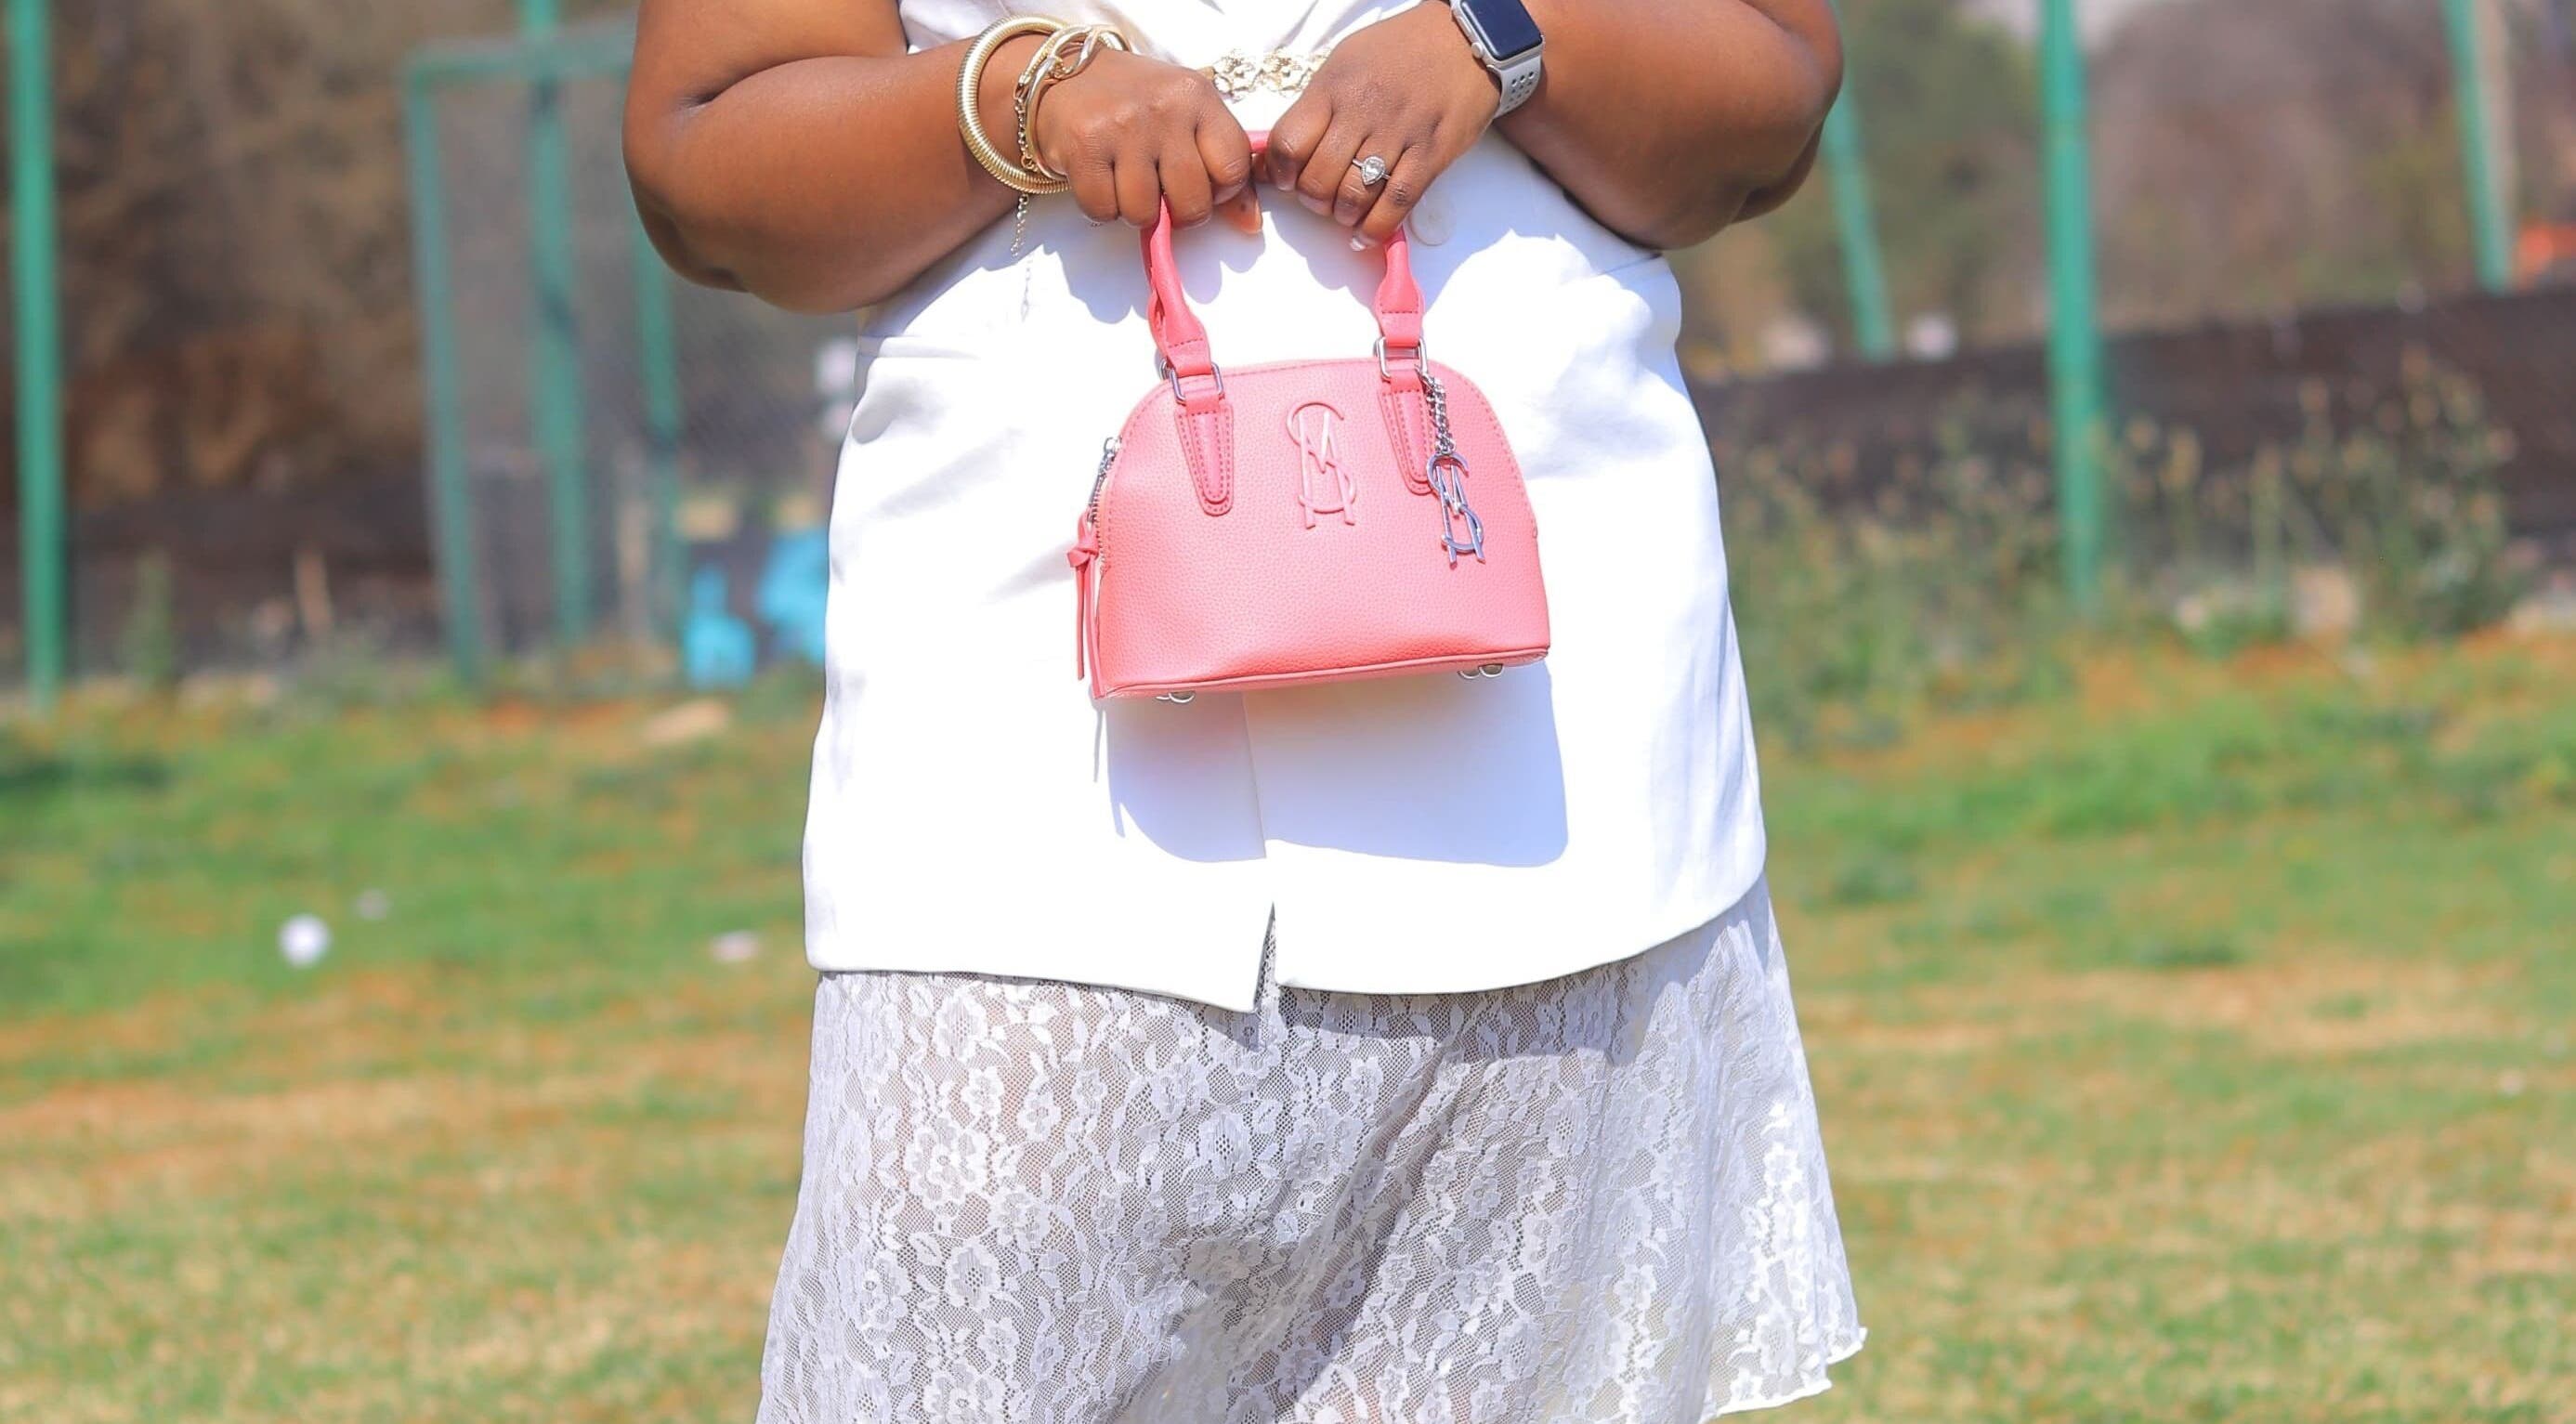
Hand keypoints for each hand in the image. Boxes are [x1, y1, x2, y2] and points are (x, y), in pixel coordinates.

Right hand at [1020, 46, 1261, 232]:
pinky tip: (1100, 178)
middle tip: (1161, 189)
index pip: (1234, 169)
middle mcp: (1163, 108)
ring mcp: (1122, 127)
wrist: (1066, 74)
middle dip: (1178, 211)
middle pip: (1192, 203)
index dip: (1221, 191)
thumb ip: (1223, 166)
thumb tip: (1249, 224)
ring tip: (1126, 179)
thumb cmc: (1138, 103)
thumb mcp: (1189, 117)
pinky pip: (1103, 211)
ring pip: (1144, 213)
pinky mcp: (1084, 146)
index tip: (1201, 181)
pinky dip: (1101, 207)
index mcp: (1199, 97)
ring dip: (1135, 210)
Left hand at [1263, 2, 1499, 245]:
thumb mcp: (1346, 62)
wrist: (1464, 40)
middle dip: (1312, 200)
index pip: (1289, 143)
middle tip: (1320, 199)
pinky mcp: (1431, 155)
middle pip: (1318, 178)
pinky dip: (1376, 228)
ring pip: (1354, 196)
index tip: (1286, 179)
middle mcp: (1363, 111)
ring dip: (1342, 215)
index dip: (1280, 172)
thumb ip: (1317, 105)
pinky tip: (1364, 234)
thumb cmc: (1400, 50)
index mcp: (1334, 87)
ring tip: (1344, 212)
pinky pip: (1396, 203)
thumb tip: (1287, 151)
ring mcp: (1399, 134)